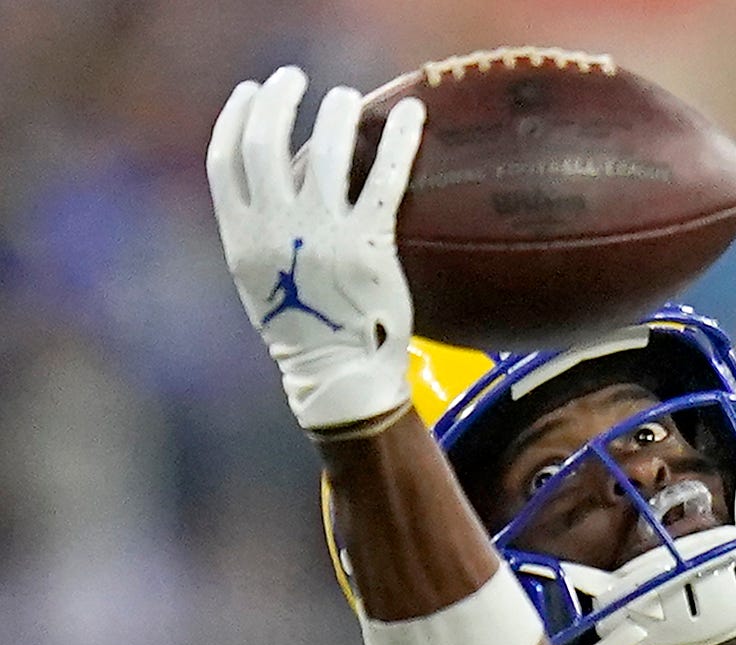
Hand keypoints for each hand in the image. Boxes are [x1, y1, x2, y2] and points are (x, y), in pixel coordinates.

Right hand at [206, 66, 424, 431]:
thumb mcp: (260, 279)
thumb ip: (260, 229)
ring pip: (324, 152)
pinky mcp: (369, 246)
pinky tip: (413, 116)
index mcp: (241, 236)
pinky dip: (400, 141)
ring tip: (344, 97)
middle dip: (278, 101)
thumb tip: (277, 182)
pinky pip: (384, 180)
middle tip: (295, 79)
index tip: (251, 92)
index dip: (236, 117)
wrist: (339, 376)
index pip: (225, 159)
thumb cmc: (303, 329)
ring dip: (333, 114)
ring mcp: (322, 235)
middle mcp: (276, 229)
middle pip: (266, 144)